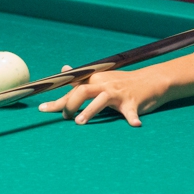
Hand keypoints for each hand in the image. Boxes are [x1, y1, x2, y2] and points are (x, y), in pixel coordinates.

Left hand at [38, 65, 168, 126]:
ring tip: (80, 122)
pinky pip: (131, 112)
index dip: (58, 100)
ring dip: (90, 111)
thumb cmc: (123, 83)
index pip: (73, 90)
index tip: (42, 109)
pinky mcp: (133, 103)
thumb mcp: (102, 78)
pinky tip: (135, 124)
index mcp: (96, 80)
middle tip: (65, 118)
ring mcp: (119, 94)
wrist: (151, 81)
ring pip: (101, 101)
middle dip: (70, 105)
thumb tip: (65, 69)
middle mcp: (105, 85)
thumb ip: (83, 79)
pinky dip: (132, 118)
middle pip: (83, 92)